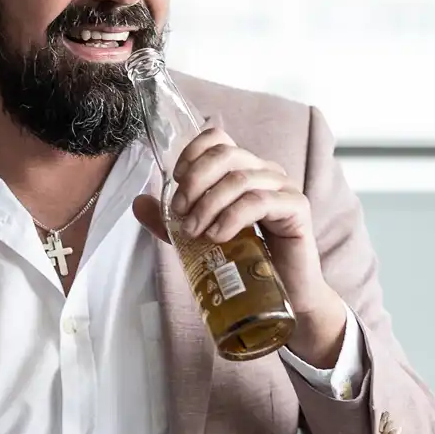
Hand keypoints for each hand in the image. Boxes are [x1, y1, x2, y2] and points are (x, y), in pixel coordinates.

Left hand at [133, 122, 345, 365]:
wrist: (286, 294)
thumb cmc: (246, 263)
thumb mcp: (198, 238)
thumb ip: (170, 220)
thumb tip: (137, 202)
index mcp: (243, 170)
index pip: (217, 139)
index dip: (192, 154)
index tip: (176, 182)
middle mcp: (265, 172)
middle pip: (225, 154)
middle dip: (195, 181)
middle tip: (181, 213)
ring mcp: (283, 188)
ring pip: (240, 179)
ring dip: (209, 205)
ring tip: (196, 233)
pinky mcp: (297, 207)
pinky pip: (260, 201)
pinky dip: (232, 217)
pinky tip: (218, 236)